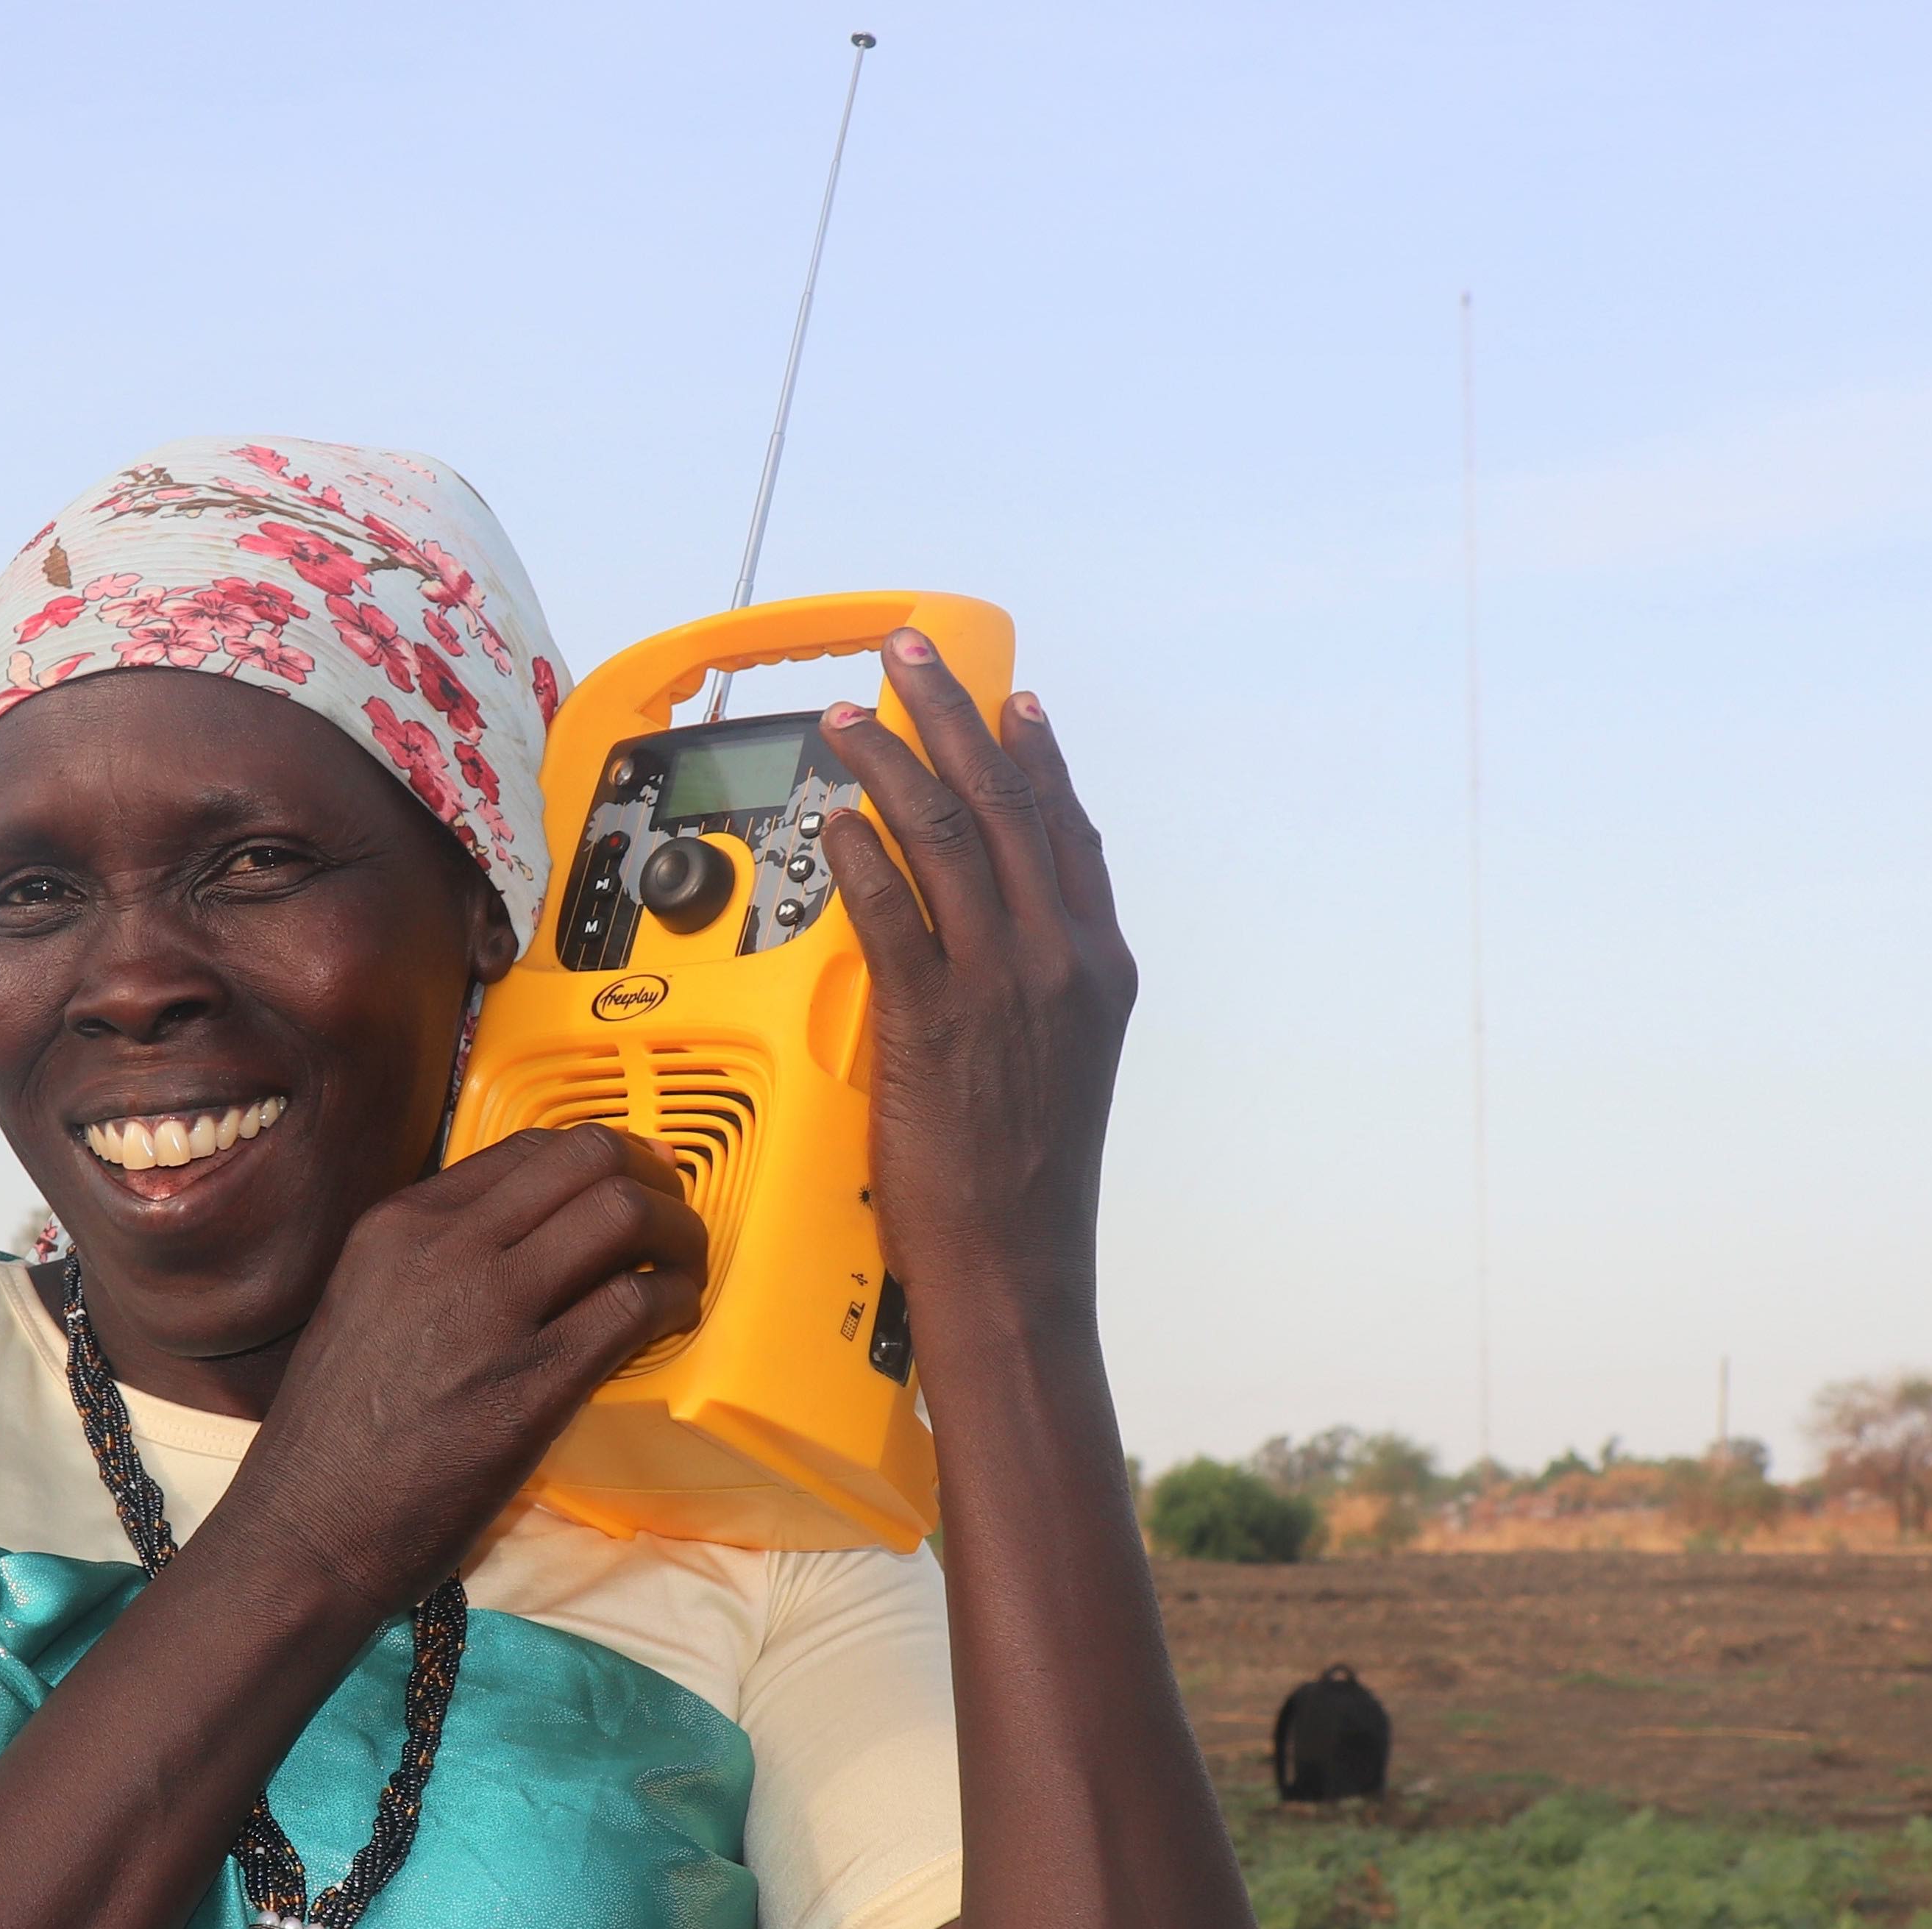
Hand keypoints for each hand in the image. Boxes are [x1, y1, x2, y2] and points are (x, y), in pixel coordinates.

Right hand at [223, 1124, 704, 1613]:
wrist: (306, 1529)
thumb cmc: (334, 1440)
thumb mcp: (362, 1307)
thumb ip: (431, 1262)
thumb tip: (521, 1243)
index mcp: (397, 1226)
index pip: (528, 1148)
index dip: (600, 1156)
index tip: (633, 1177)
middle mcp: (444, 1249)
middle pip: (588, 1158)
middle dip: (652, 1179)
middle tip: (672, 1215)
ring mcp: (489, 1310)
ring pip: (622, 1213)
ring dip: (678, 1233)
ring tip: (683, 1269)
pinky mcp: (532, 1381)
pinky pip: (633, 1303)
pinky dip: (674, 1299)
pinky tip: (672, 1320)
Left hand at [817, 635, 1135, 1337]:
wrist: (1017, 1269)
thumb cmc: (1026, 1190)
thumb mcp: (1059, 1069)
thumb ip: (1032, 995)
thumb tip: (992, 950)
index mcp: (1097, 969)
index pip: (1067, 831)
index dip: (1035, 755)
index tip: (1010, 700)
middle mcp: (1058, 960)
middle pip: (1003, 802)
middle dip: (953, 714)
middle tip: (911, 656)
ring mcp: (998, 987)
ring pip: (943, 836)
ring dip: (889, 762)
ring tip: (848, 719)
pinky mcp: (932, 1022)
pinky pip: (890, 913)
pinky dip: (859, 855)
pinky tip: (834, 820)